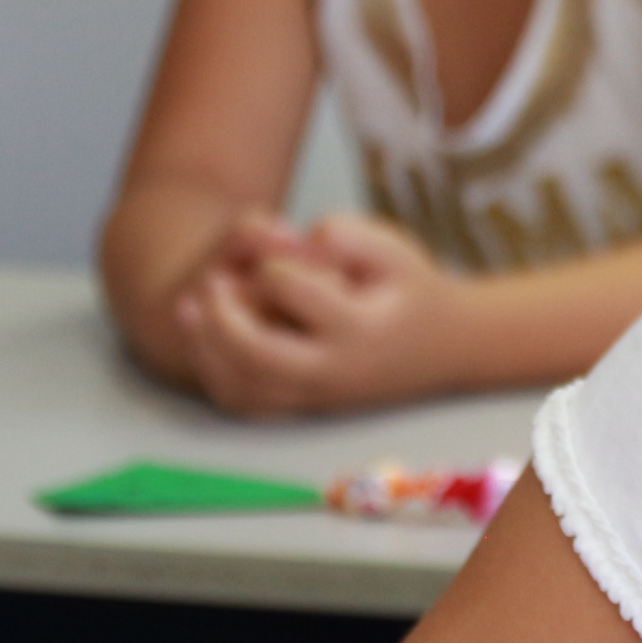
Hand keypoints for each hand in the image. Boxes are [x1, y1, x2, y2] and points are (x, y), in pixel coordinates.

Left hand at [172, 213, 472, 413]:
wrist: (446, 347)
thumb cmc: (411, 290)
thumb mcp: (395, 248)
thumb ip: (350, 235)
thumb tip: (304, 238)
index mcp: (359, 328)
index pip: (293, 290)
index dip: (274, 262)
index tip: (283, 250)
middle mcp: (335, 371)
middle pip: (257, 354)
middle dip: (223, 314)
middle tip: (212, 281)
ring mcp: (317, 396)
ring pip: (243, 386)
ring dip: (208, 347)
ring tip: (196, 308)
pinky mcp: (305, 407)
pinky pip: (246, 404)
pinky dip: (216, 375)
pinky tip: (207, 342)